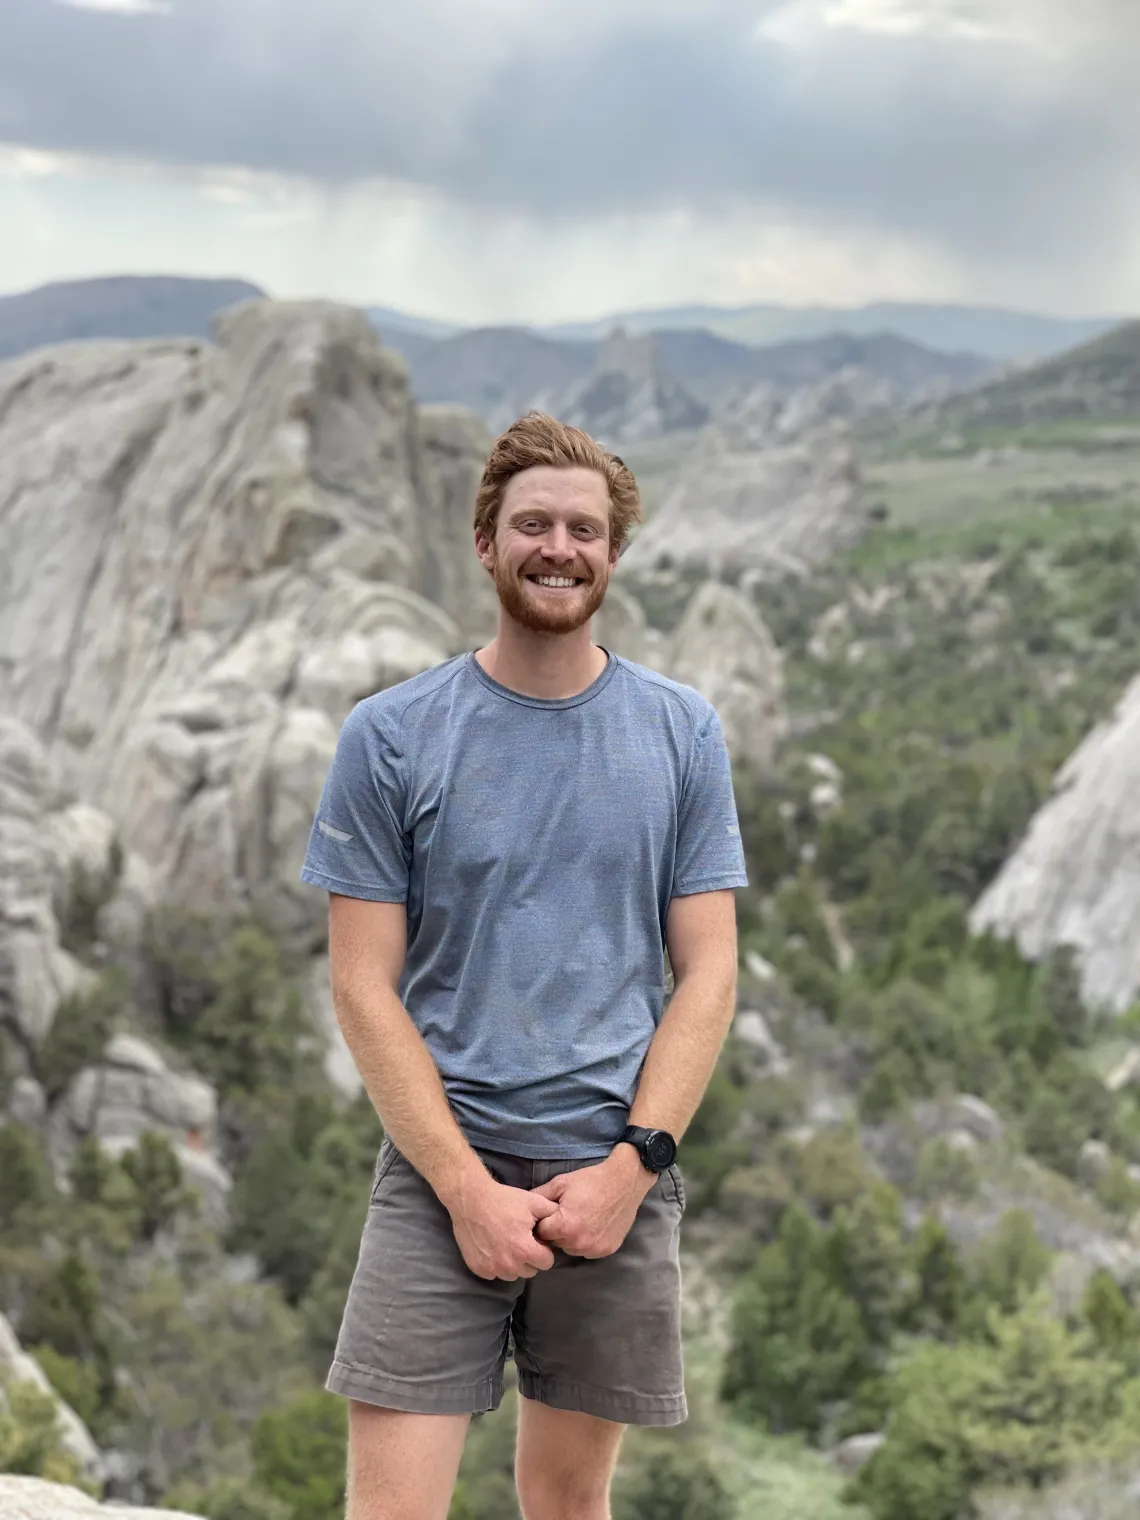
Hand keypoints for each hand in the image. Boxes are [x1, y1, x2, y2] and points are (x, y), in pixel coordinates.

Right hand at [444, 1167, 558, 1281]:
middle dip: (530, 1258)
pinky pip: (494, 1273)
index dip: (544, 1249)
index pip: (546, 1263)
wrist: (471, 1199)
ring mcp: (491, 1268)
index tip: (536, 1239)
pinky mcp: (478, 1268)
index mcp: (524, 1250)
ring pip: (512, 1275)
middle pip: (530, 1271)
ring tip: (507, 1242)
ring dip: (513, 1263)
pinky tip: (493, 1246)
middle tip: (521, 1239)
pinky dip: (496, 1264)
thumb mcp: (534, 1202)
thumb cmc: (504, 1200)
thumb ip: (552, 1214)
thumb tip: (563, 1224)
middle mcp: (508, 1264)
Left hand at [532, 1148, 655, 1259]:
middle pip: (556, 1242)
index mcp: (565, 1226)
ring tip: (580, 1218)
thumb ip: (539, 1197)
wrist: (624, 1182)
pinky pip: (588, 1250)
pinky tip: (592, 1225)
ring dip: (571, 1238)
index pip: (542, 1232)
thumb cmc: (591, 1180)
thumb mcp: (561, 1183)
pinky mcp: (607, 1250)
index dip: (544, 1221)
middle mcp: (579, 1242)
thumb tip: (522, 1205)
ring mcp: (594, 1249)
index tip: (550, 1213)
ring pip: (571, 1248)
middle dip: (557, 1230)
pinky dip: (587, 1241)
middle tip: (567, 1213)